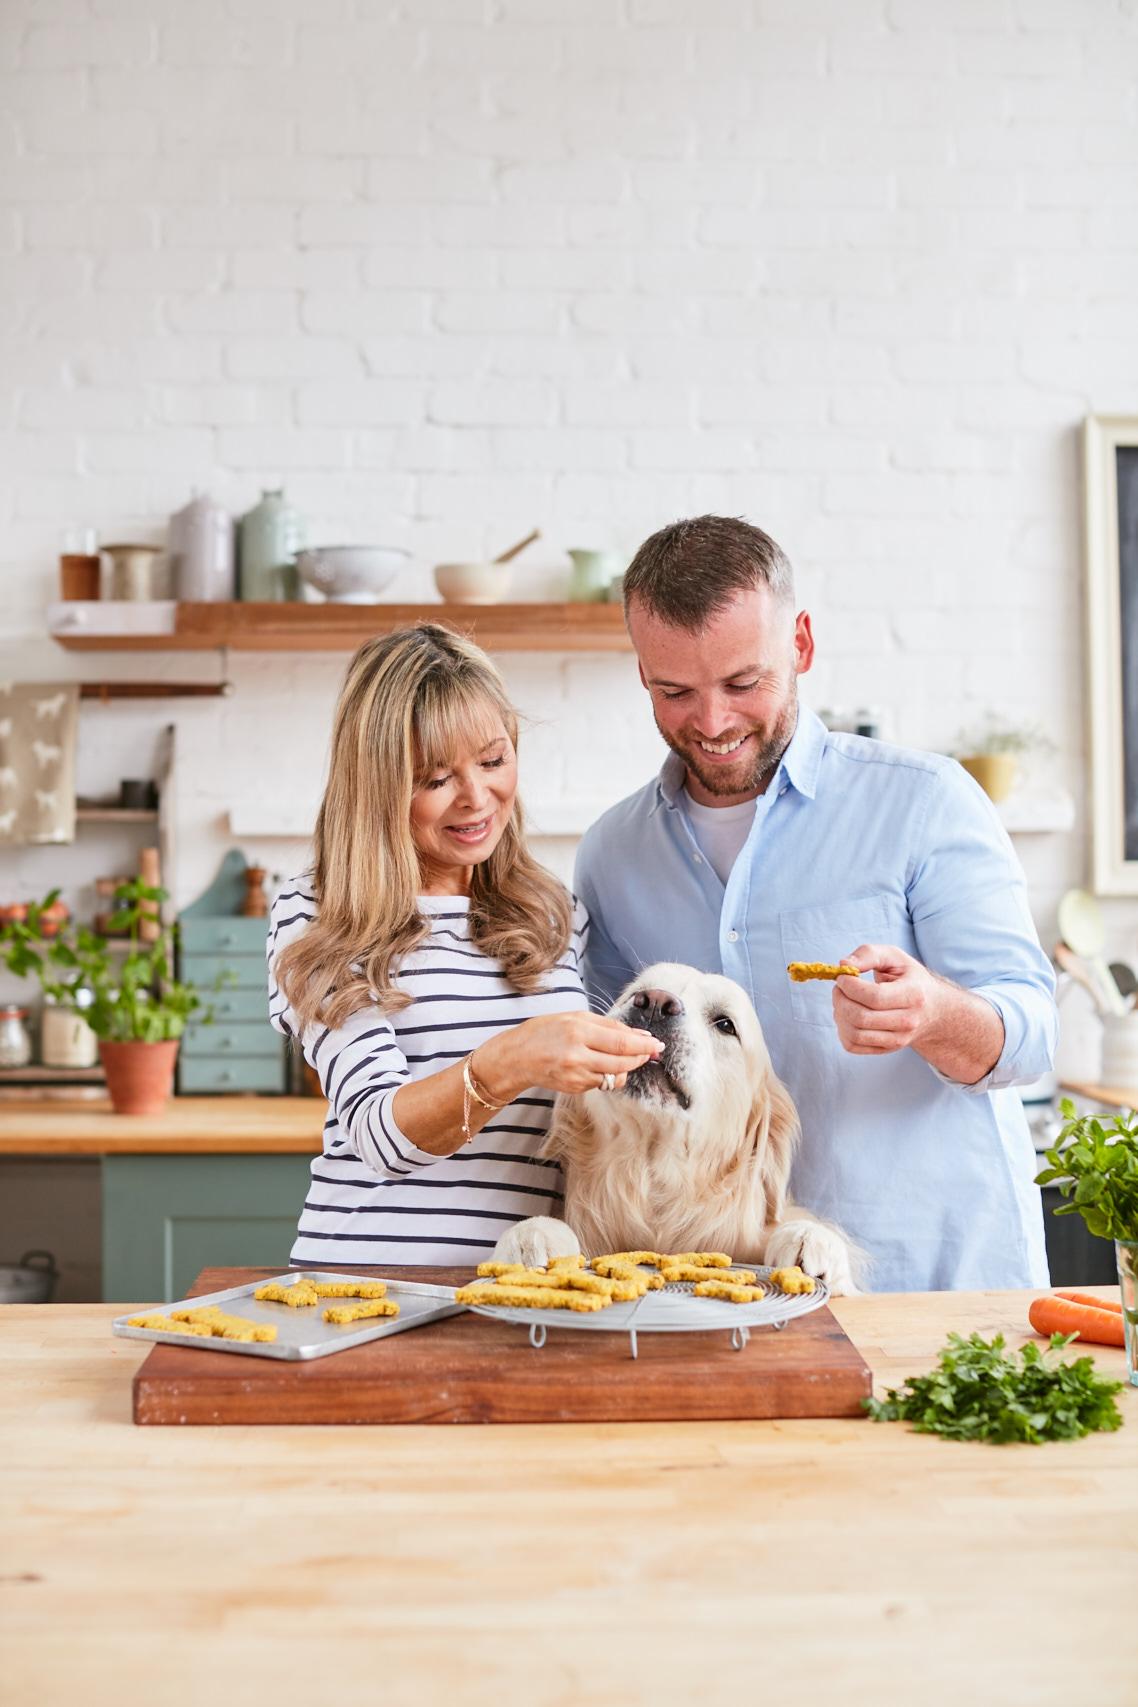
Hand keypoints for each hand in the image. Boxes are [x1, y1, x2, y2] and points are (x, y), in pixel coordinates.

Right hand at [475, 1010, 662, 1099]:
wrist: (516, 1057)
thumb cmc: (544, 1031)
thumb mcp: (575, 1018)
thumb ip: (608, 1026)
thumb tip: (638, 1035)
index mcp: (578, 1032)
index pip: (622, 1043)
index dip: (643, 1045)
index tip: (657, 1043)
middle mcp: (578, 1056)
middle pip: (623, 1062)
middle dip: (641, 1058)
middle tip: (652, 1053)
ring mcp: (576, 1076)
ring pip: (615, 1076)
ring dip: (627, 1067)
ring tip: (630, 1057)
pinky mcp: (574, 1088)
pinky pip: (602, 1083)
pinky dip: (608, 1074)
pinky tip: (603, 1064)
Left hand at [832, 943, 1003, 1082]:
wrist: (933, 1010)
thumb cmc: (910, 978)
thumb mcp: (895, 957)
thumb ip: (868, 954)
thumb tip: (843, 965)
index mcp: (913, 995)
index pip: (874, 997)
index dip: (850, 986)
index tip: (843, 977)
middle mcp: (908, 1021)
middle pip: (861, 1017)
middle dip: (840, 999)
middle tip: (839, 988)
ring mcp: (898, 1040)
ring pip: (854, 1034)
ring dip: (839, 1014)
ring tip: (842, 1000)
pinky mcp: (887, 1049)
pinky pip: (853, 1046)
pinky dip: (841, 1030)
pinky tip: (846, 1016)